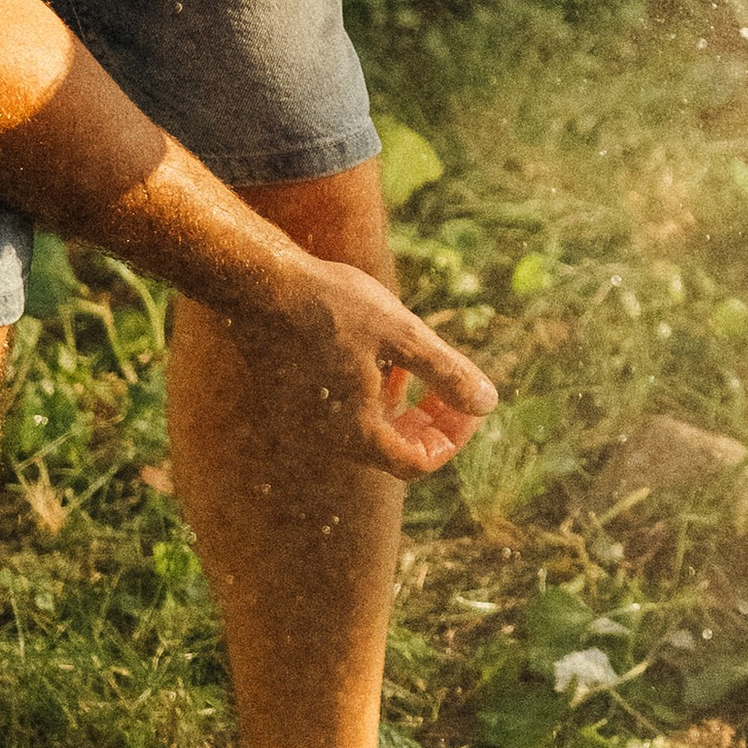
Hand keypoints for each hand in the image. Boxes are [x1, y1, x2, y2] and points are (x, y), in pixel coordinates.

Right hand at [272, 257, 498, 477]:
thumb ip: (447, 372)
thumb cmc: (331, 307)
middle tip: (453, 390)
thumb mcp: (403, 334)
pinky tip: (381, 353)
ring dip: (404, 405)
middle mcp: (328, 437)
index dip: (452, 438)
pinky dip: (373, 391)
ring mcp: (307, 419)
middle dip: (431, 422)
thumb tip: (488, 403)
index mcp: (356, 433)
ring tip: (419, 365)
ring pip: (370, 427)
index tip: (468, 405)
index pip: (417, 462)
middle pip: (394, 449)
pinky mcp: (294, 396)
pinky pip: (345, 409)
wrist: (260, 285)